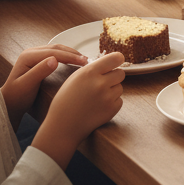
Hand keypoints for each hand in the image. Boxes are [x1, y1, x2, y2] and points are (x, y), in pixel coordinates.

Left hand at [0, 44, 87, 124]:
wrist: (9, 103)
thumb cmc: (16, 97)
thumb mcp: (26, 85)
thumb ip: (39, 72)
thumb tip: (54, 60)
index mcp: (28, 56)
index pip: (54, 52)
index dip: (70, 56)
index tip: (84, 62)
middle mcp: (31, 52)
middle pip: (56, 48)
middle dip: (73, 53)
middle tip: (87, 61)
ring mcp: (34, 55)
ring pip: (57, 49)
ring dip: (71, 53)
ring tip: (83, 60)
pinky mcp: (38, 60)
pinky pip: (55, 53)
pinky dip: (66, 55)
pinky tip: (73, 60)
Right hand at [32, 52, 125, 167]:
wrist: (63, 126)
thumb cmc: (66, 101)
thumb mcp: (75, 78)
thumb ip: (93, 69)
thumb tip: (109, 62)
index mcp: (89, 73)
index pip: (116, 58)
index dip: (117, 60)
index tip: (116, 62)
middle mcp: (100, 83)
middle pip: (120, 73)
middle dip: (113, 77)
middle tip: (102, 84)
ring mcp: (107, 97)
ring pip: (120, 87)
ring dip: (112, 90)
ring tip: (96, 98)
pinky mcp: (112, 109)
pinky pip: (119, 100)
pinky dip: (112, 103)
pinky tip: (99, 107)